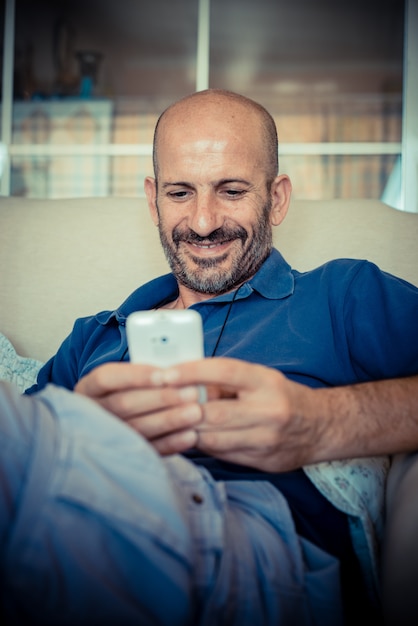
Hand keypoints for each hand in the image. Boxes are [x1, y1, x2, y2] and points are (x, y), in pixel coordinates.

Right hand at [74, 362, 203, 453]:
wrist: (113, 422)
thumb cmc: (129, 391)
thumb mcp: (128, 379)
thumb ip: (147, 374)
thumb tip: (180, 369)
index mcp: (89, 388)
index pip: (107, 378)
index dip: (136, 376)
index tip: (165, 374)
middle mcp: (90, 412)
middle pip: (124, 403)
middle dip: (161, 397)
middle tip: (192, 392)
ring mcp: (104, 436)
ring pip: (136, 428)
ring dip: (169, 420)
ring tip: (196, 412)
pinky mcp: (123, 456)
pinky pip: (147, 450)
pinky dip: (170, 442)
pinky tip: (190, 436)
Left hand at [152, 357, 319, 471]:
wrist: (320, 427)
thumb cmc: (281, 396)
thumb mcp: (259, 379)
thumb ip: (225, 382)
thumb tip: (185, 382)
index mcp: (266, 382)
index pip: (225, 371)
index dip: (192, 371)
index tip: (165, 373)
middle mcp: (269, 411)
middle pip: (214, 412)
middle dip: (182, 410)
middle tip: (157, 405)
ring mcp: (267, 440)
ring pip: (214, 439)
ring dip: (188, 431)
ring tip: (169, 424)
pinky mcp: (263, 461)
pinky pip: (223, 455)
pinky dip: (203, 446)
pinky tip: (190, 438)